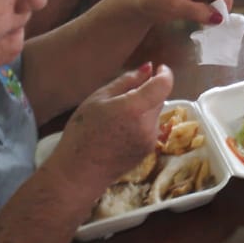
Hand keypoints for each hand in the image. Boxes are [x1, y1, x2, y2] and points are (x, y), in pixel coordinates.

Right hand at [49, 62, 175, 195]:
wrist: (78, 174)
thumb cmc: (82, 133)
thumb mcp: (98, 99)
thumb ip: (126, 81)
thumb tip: (148, 68)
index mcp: (135, 108)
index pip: (164, 84)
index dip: (164, 73)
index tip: (157, 68)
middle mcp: (148, 124)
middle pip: (159, 98)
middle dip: (148, 92)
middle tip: (122, 98)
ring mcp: (150, 140)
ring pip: (155, 113)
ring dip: (144, 109)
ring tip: (117, 118)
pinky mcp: (149, 150)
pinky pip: (151, 128)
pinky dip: (142, 123)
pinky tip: (120, 131)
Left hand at [120, 0, 235, 26]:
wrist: (135, 1)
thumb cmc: (153, 1)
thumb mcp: (177, 8)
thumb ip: (200, 12)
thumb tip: (220, 19)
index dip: (226, 2)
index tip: (221, 19)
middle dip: (222, 3)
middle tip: (216, 21)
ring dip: (215, 5)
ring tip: (208, 19)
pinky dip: (209, 5)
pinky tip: (202, 15)